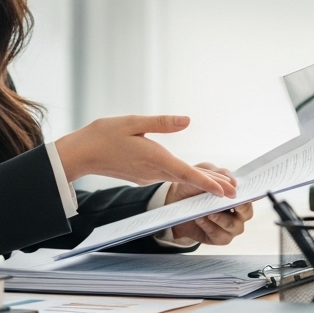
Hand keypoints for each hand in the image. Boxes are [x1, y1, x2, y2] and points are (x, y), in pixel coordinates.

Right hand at [53, 115, 236, 197]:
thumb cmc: (103, 135)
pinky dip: (184, 178)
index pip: (187, 174)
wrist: (79, 154)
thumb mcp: (133, 122)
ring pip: (179, 179)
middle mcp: (153, 172)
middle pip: (188, 180)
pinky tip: (192, 175)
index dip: (209, 183)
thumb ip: (162, 123)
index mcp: (154, 159)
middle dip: (211, 186)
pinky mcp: (141, 175)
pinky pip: (168, 177)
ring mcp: (147, 176)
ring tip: (220, 183)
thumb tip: (187, 120)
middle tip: (234, 191)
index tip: (226, 191)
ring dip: (199, 182)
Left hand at [166, 163, 254, 244]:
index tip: (241, 190)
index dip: (249, 194)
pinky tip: (200, 219)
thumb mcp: (204, 175)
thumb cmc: (195, 188)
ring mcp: (231, 227)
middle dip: (239, 207)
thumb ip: (218, 175)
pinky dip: (209, 226)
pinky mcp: (220, 238)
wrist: (176, 204)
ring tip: (208, 212)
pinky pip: (218, 234)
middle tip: (230, 201)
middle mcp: (239, 213)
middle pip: (247, 212)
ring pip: (232, 224)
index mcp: (238, 196)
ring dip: (221, 218)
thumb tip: (233, 181)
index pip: (250, 196)